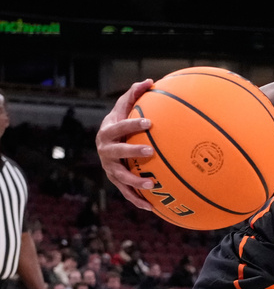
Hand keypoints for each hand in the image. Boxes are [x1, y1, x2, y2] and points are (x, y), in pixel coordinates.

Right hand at [95, 79, 154, 210]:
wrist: (106, 142)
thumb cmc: (120, 121)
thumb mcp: (124, 107)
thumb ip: (134, 94)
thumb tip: (150, 80)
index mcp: (108, 132)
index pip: (120, 126)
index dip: (133, 124)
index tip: (150, 122)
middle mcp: (105, 151)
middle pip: (117, 152)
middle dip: (132, 151)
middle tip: (151, 152)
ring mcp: (109, 167)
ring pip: (120, 177)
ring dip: (135, 182)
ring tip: (153, 185)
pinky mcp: (115, 181)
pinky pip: (126, 193)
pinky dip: (138, 201)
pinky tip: (153, 208)